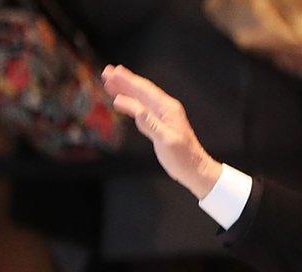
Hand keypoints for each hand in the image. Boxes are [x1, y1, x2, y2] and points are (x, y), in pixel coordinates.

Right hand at [101, 64, 222, 198]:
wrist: (195, 169)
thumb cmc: (183, 157)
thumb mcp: (166, 141)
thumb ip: (150, 124)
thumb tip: (135, 109)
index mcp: (168, 109)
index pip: (144, 90)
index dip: (128, 80)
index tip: (114, 72)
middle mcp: (166, 109)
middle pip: (141, 90)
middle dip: (124, 81)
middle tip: (107, 72)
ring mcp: (163, 116)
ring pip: (140, 99)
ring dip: (125, 90)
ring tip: (109, 82)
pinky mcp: (160, 124)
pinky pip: (142, 109)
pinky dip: (130, 103)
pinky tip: (122, 100)